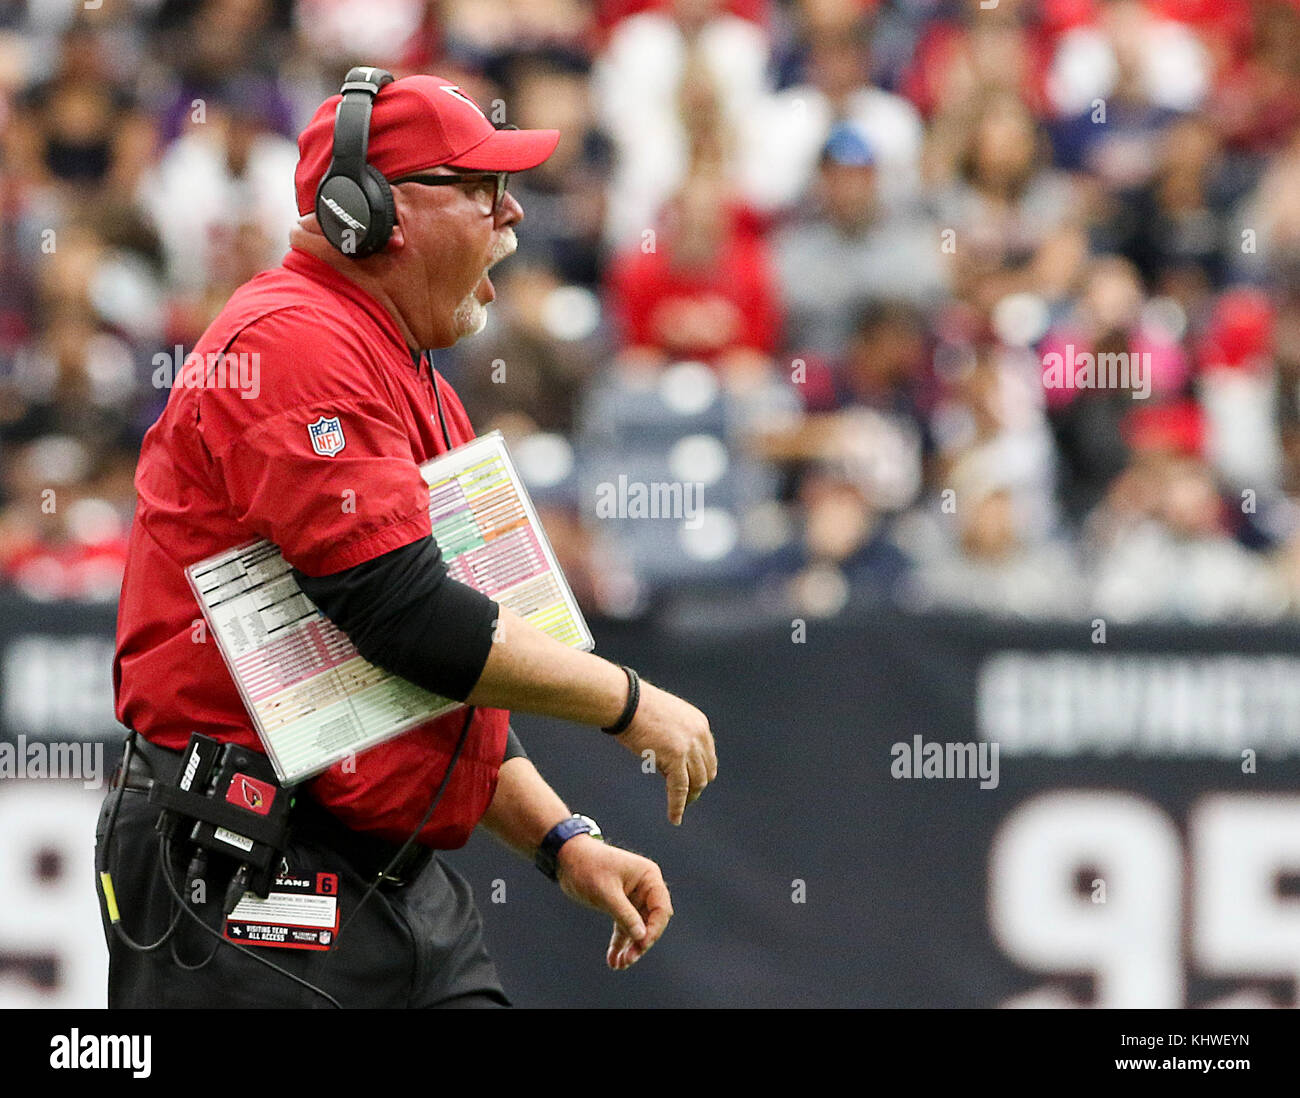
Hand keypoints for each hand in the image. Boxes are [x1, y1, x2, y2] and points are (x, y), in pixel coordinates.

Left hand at [556, 836, 672, 969]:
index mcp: (648, 877)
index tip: (641, 945)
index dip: (653, 929)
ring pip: (638, 928)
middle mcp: (645, 887)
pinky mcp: (620, 905)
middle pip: (651, 921)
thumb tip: (642, 938)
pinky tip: (613, 960)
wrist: (566, 857)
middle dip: (641, 942)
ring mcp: (633, 897)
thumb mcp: (606, 892)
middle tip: (628, 960)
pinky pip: (624, 927)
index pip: (660, 908)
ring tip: (620, 965)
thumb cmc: (588, 867)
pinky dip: (620, 943)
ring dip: (630, 947)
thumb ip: (625, 915)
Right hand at [615, 680, 716, 824]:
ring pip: (696, 782)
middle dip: (696, 787)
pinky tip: (674, 818)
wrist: (625, 701)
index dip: (700, 772)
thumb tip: (671, 766)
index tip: (691, 785)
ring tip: (678, 809)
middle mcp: (699, 734)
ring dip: (688, 798)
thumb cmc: (636, 708)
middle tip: (685, 799)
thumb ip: (675, 738)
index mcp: (700, 724)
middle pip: (705, 771)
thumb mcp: (666, 719)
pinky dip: (677, 806)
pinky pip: (680, 789)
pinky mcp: (675, 757)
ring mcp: (689, 746)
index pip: (708, 756)